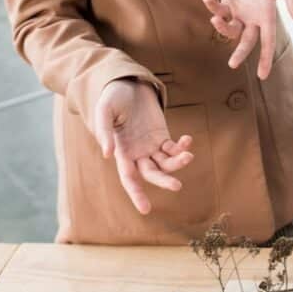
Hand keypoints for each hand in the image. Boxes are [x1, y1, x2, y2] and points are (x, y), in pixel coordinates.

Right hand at [93, 79, 194, 214]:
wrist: (126, 82)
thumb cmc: (112, 96)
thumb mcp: (104, 111)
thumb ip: (104, 132)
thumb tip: (107, 155)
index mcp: (121, 152)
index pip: (129, 178)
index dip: (136, 194)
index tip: (146, 209)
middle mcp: (137, 153)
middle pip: (152, 174)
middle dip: (164, 180)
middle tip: (177, 186)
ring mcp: (151, 145)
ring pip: (166, 163)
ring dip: (178, 162)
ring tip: (188, 155)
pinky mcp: (162, 136)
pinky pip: (174, 147)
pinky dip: (182, 147)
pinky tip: (187, 140)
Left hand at [204, 0, 292, 79]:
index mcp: (268, 14)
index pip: (268, 41)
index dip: (266, 58)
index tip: (263, 75)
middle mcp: (254, 17)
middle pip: (247, 41)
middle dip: (240, 53)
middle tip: (233, 64)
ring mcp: (239, 11)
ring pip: (230, 30)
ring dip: (222, 28)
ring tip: (215, 20)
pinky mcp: (227, 3)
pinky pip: (218, 11)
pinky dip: (212, 7)